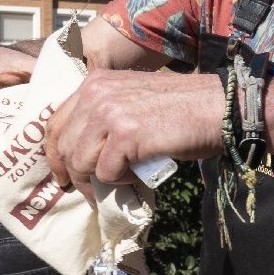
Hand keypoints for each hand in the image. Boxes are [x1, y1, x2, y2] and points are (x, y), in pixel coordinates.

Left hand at [46, 69, 225, 189]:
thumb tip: (82, 154)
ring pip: (81, 162)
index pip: (55, 122)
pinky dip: (120, 182)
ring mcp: (110, 112)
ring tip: (118, 184)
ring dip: (97, 181)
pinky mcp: (126, 134)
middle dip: (74, 175)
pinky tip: (138, 175)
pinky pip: (106, 172)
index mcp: (95, 82)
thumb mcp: (132, 100)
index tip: (64, 175)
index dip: (55, 154)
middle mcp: (96, 93)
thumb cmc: (182, 108)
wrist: (218, 107)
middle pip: (64, 146)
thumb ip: (104, 115)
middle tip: (90, 192)